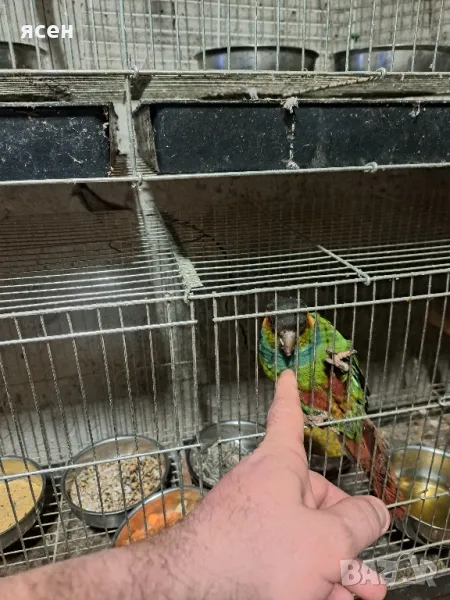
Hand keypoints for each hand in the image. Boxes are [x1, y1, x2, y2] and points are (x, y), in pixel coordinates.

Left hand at [187, 370, 388, 599]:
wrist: (194, 591)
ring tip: (353, 594)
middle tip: (363, 569)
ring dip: (334, 567)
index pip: (286, 417)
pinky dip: (309, 579)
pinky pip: (284, 559)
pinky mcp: (242, 552)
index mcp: (279, 465)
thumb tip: (375, 511)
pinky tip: (327, 598)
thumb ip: (357, 523)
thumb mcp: (325, 540)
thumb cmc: (249, 554)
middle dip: (345, 536)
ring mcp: (251, 521)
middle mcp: (264, 487)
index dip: (290, 395)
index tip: (284, 377)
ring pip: (303, 538)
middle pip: (314, 501)